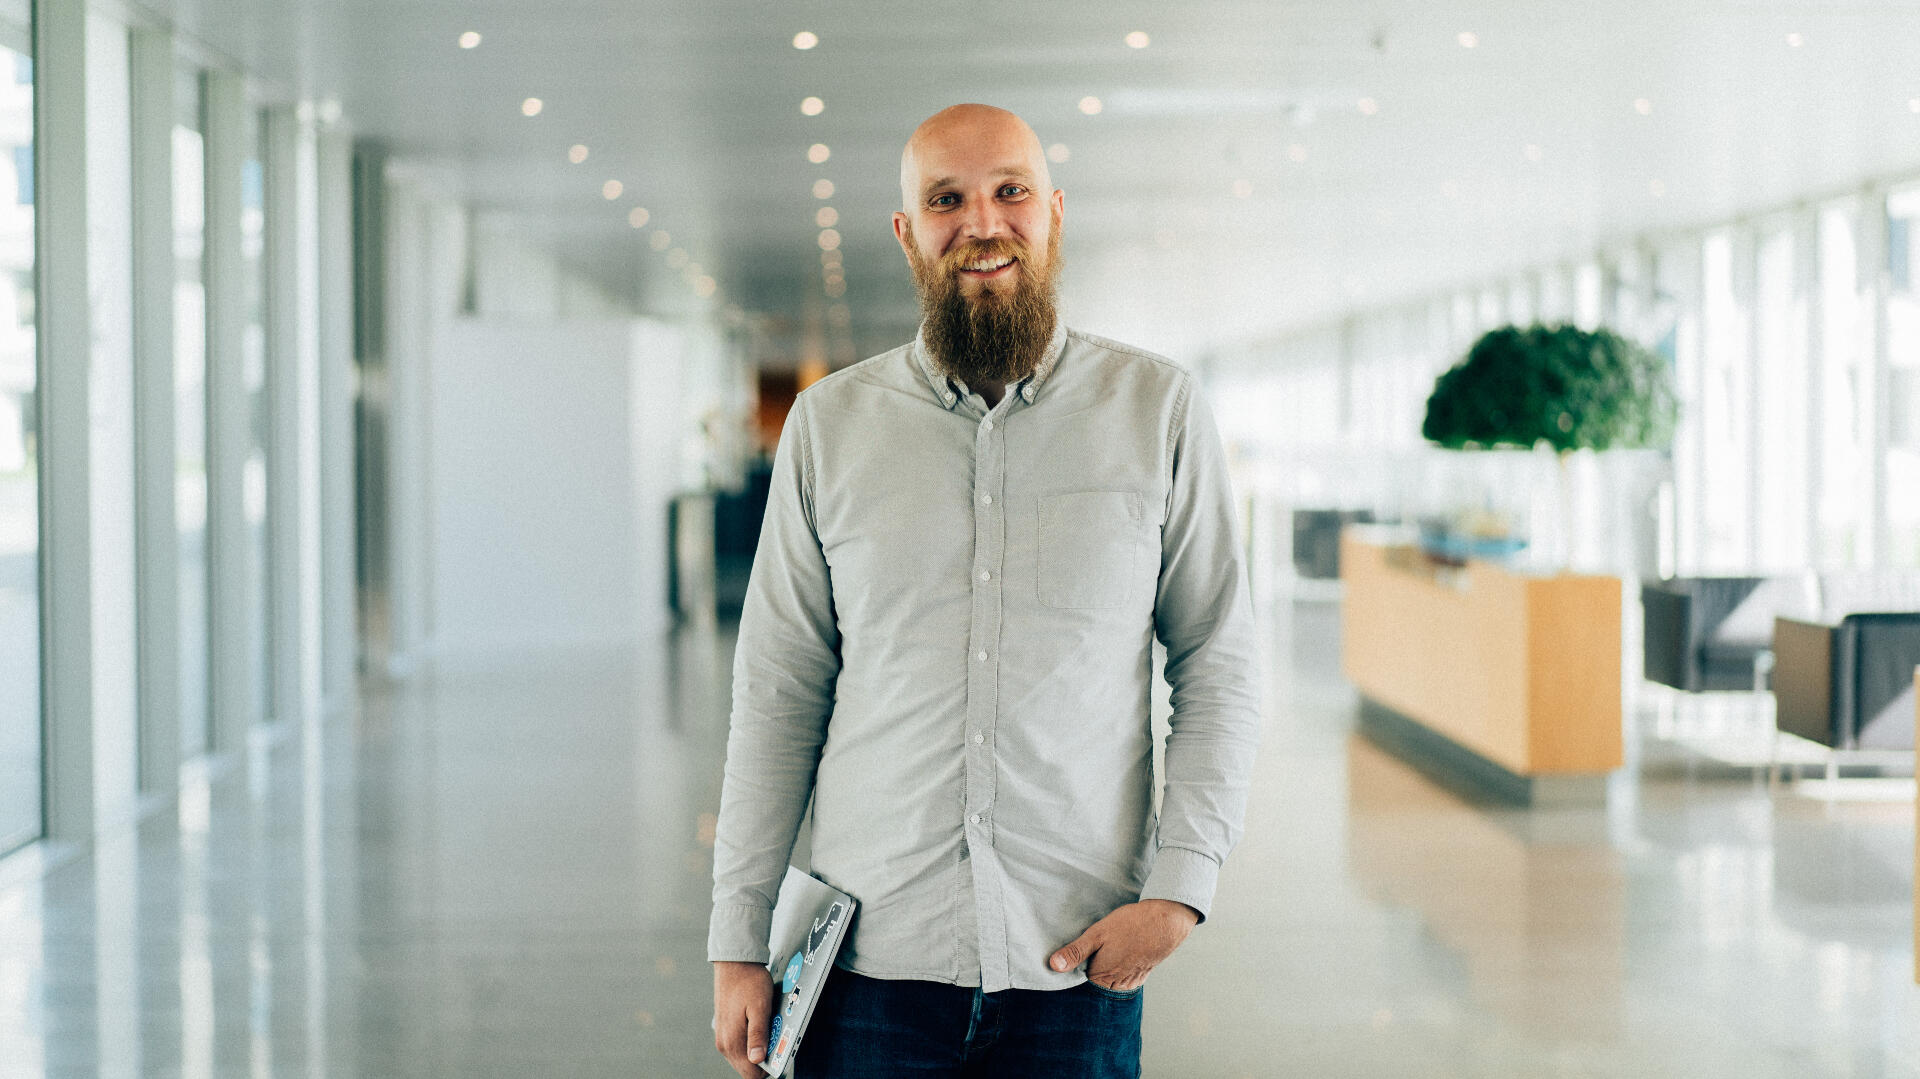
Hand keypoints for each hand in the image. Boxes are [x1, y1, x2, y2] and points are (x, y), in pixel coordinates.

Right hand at [712, 961, 775, 1077]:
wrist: (734, 964)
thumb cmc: (749, 982)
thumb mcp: (760, 1007)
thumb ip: (758, 1035)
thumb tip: (758, 1059)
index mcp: (733, 1042)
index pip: (751, 1074)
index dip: (769, 1069)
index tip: (781, 1055)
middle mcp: (724, 1043)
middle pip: (747, 1068)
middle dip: (765, 1059)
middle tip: (778, 1039)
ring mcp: (723, 1036)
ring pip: (744, 1057)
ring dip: (759, 1049)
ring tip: (770, 1029)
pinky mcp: (724, 1029)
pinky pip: (740, 1045)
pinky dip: (752, 1041)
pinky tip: (760, 1025)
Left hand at [1047, 899, 1199, 991]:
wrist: (1167, 921)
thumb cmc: (1132, 925)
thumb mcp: (1097, 933)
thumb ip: (1075, 952)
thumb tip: (1053, 966)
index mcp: (1102, 977)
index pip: (1078, 982)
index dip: (1072, 970)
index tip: (1067, 959)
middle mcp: (1116, 985)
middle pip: (1093, 984)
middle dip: (1087, 970)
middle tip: (1088, 950)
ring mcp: (1130, 982)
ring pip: (1108, 981)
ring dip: (1103, 969)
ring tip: (1105, 950)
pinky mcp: (1140, 976)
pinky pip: (1122, 978)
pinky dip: (1117, 969)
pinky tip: (1118, 953)